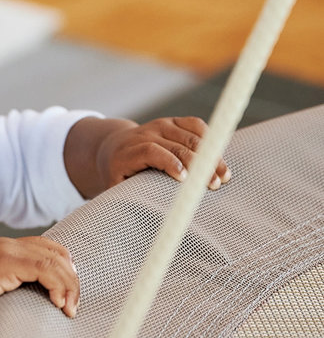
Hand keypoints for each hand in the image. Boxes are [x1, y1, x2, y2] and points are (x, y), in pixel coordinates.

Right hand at [0, 235, 78, 327]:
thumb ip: (14, 289)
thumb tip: (40, 306)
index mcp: (5, 249)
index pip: (48, 248)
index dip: (65, 270)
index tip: (69, 296)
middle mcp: (8, 244)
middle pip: (57, 252)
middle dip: (72, 279)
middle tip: (73, 306)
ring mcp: (6, 251)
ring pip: (55, 260)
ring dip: (69, 286)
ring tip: (69, 309)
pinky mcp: (4, 262)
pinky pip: (44, 268)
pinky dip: (58, 286)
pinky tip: (57, 304)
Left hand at [94, 116, 229, 190]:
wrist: (114, 146)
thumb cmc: (119, 174)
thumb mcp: (116, 187)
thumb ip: (128, 197)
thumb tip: (144, 216)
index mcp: (127, 152)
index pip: (150, 151)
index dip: (169, 162)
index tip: (185, 179)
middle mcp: (144, 135)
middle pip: (175, 145)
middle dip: (198, 164)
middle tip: (214, 184)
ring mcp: (159, 125)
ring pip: (190, 136)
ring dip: (210, 156)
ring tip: (224, 175)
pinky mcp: (172, 121)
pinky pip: (195, 124)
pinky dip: (210, 138)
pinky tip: (219, 156)